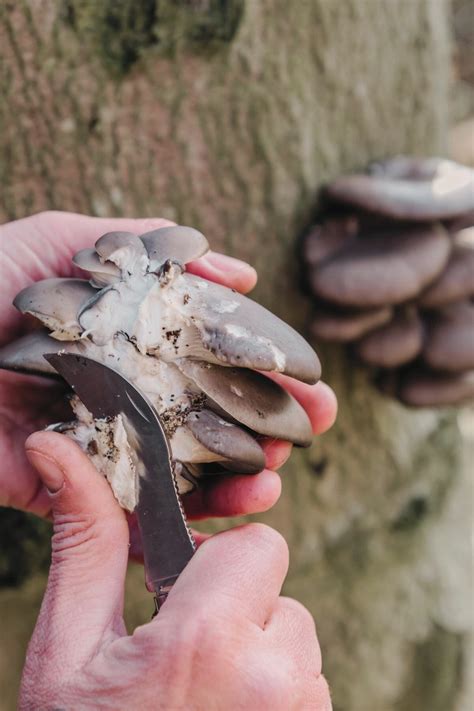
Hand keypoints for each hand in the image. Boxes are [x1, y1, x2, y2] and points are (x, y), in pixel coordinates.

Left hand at [0, 211, 336, 521]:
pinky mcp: (65, 491)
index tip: (313, 381)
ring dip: (237, 480)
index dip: (265, 372)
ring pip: (180, 474)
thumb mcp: (63, 240)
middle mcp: (120, 395)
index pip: (212, 364)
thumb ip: (147, 246)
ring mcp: (97, 445)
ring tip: (277, 477)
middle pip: (207, 421)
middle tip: (315, 427)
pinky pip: (130, 517)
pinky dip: (179, 525)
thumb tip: (240, 272)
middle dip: (268, 426)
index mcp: (126, 344)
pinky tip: (227, 517)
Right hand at [21, 432, 331, 709]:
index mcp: (207, 640)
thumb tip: (58, 450)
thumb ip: (82, 544)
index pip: (258, 545)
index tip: (180, 599)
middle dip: (238, 608)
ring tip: (202, 700)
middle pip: (279, 590)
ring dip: (256, 654)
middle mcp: (275, 679)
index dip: (216, 563)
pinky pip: (307, 688)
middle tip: (185, 657)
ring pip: (296, 640)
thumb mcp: (68, 651)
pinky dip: (273, 694)